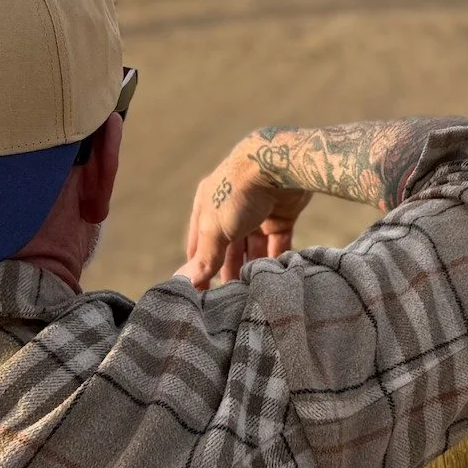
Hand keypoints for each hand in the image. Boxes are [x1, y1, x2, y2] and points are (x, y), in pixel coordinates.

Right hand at [177, 135, 313, 290]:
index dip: (200, 268)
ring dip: (254, 269)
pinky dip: (276, 260)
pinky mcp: (282, 215)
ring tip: (254, 294)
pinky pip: (278, 244)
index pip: (200, 244)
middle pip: (229, 249)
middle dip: (229, 272)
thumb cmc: (238, 193)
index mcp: (208, 206)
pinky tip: (275, 279)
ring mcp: (258, 212)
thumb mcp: (215, 228)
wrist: (280, 166)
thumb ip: (205, 257)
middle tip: (232, 301)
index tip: (201, 296)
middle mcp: (231, 209)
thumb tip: (185, 281)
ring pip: (254, 249)